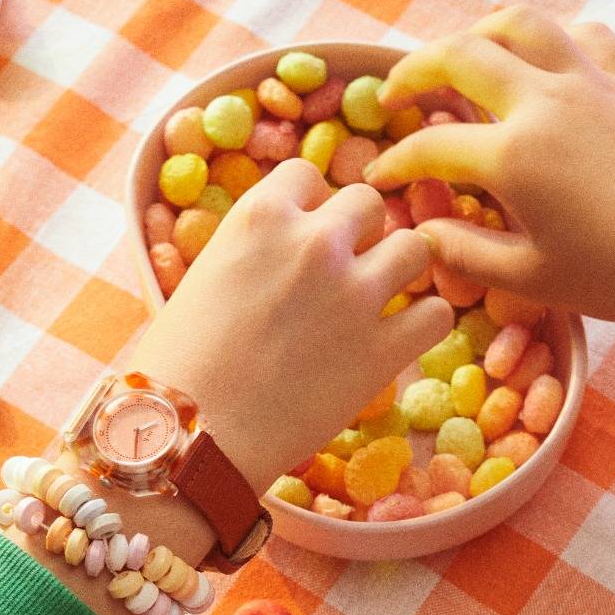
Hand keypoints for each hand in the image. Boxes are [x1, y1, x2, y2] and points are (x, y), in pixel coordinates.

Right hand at [129, 158, 454, 494]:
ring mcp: (356, 294)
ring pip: (415, 248)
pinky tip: (398, 341)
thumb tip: (283, 251)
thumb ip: (253, 250)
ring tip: (376, 302)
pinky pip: (436, 314)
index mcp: (261, 215)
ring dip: (398, 270)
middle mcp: (316, 242)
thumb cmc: (178, 366)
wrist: (192, 437)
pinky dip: (423, 325)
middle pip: (367, 203)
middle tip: (340, 275)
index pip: (309, 178)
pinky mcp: (384, 349)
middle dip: (358, 234)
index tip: (300, 242)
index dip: (309, 209)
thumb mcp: (204, 277)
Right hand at [365, 8, 614, 321]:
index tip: (378, 179)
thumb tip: (423, 237)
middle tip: (396, 94)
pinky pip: (585, 36)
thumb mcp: (534, 279)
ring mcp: (589, 82)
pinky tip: (547, 59)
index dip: (396, 161)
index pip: (433, 147)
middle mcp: (545, 102)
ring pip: (522, 24)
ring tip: (462, 55)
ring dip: (480, 33)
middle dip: (416, 71)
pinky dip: (555, 39)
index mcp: (514, 156)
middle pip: (462, 56)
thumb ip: (468, 255)